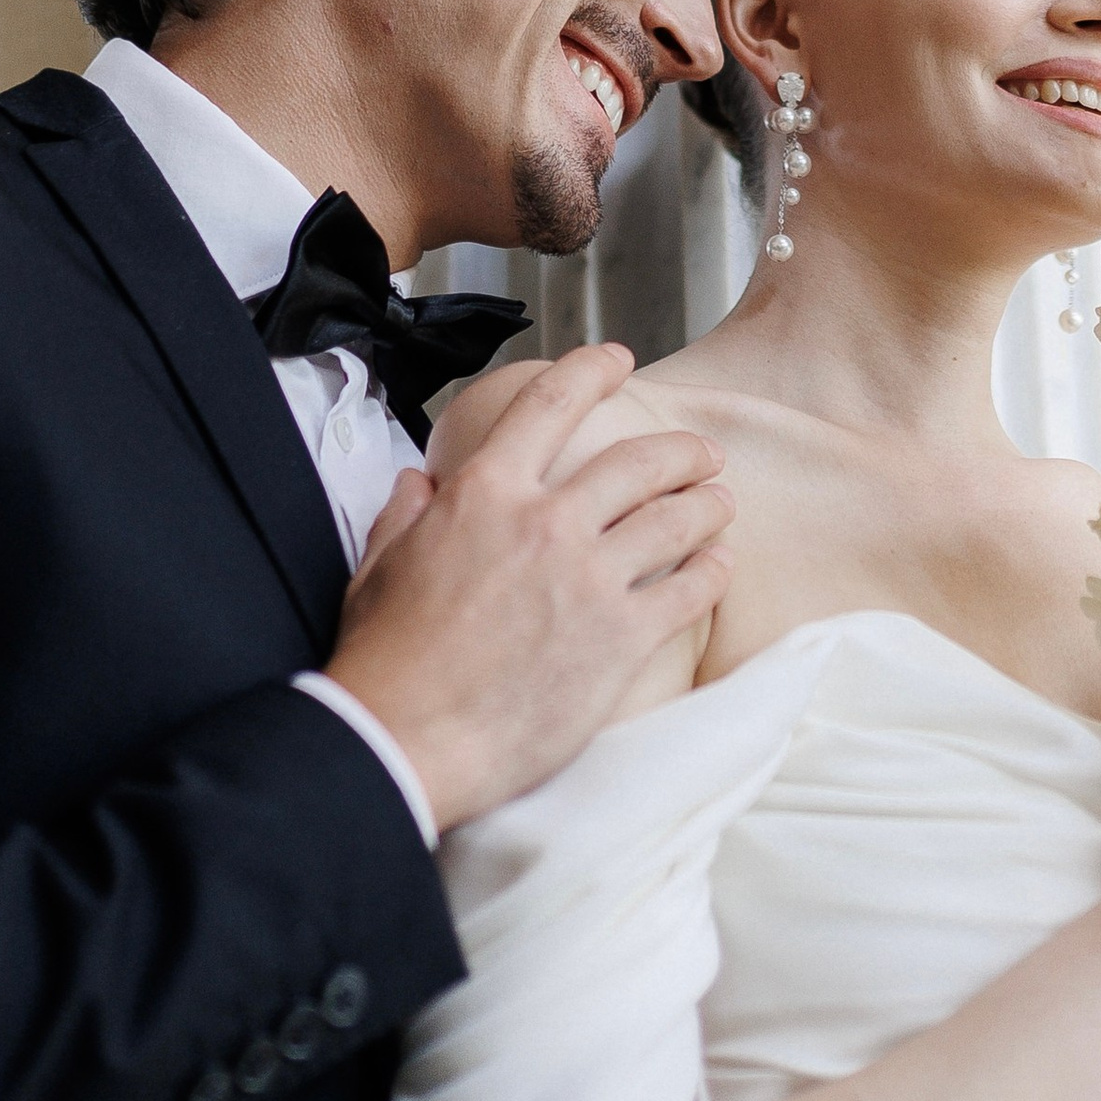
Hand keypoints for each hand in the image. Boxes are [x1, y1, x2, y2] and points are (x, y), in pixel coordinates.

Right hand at [323, 343, 732, 831]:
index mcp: (484, 494)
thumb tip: (420, 483)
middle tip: (701, 454)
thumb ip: (406, 513)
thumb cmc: (386, 660)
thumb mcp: (379, 566)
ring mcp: (589, 579)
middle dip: (681, 449)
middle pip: (638, 460)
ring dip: (707, 504)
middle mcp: (545, 523)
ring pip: (675, 517)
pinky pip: (689, 590)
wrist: (404, 740)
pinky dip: (713, 570)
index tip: (618, 359)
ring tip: (720, 502)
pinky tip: (720, 565)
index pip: (549, 404)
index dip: (591, 370)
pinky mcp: (620, 639)